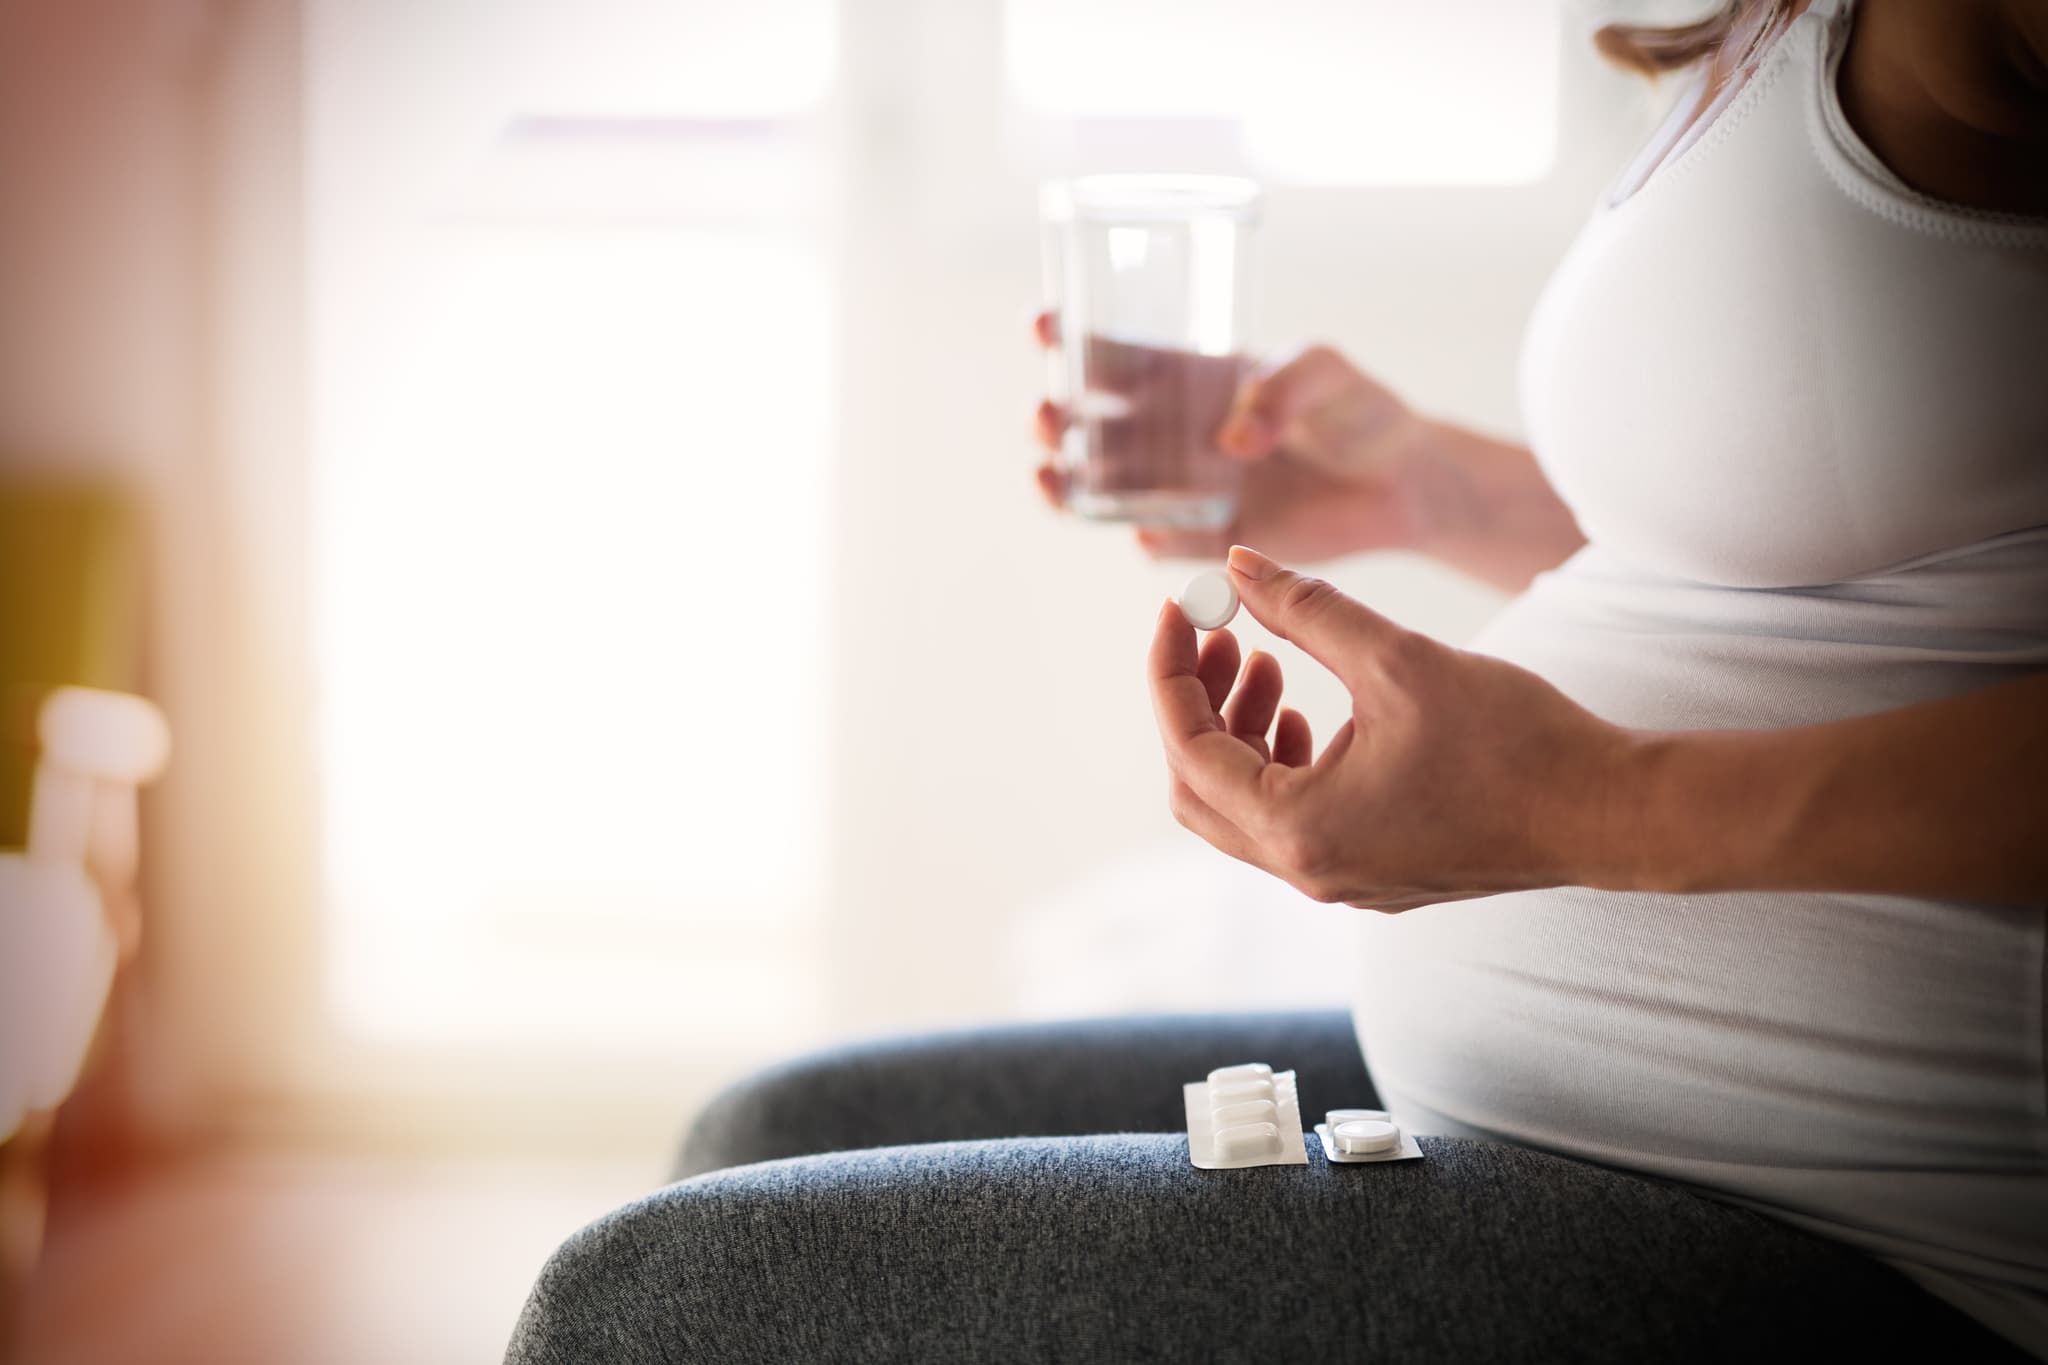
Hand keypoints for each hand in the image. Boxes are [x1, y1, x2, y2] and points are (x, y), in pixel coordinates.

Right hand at [1031, 312, 1438, 562]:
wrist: (1403, 482)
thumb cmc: (1360, 408)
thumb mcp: (1327, 371)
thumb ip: (1284, 388)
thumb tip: (1231, 442)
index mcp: (1187, 377)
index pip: (1112, 353)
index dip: (1068, 336)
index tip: (1043, 324)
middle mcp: (1172, 433)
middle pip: (1086, 424)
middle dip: (1051, 417)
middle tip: (1047, 414)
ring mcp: (1186, 488)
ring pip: (1106, 488)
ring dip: (1069, 484)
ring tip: (1053, 478)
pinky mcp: (1214, 537)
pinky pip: (1167, 544)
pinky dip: (1151, 540)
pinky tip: (1146, 534)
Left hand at [1147, 545, 1638, 910]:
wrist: (1610, 812)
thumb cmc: (1514, 740)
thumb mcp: (1397, 658)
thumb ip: (1306, 610)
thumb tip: (1238, 565)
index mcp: (1300, 829)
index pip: (1188, 749)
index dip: (1171, 671)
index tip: (1179, 608)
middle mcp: (1309, 870)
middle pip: (1201, 788)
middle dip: (1198, 704)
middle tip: (1221, 632)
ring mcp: (1342, 880)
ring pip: (1246, 806)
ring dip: (1240, 730)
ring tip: (1270, 661)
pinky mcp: (1374, 872)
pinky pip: (1294, 820)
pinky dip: (1282, 761)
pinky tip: (1312, 710)